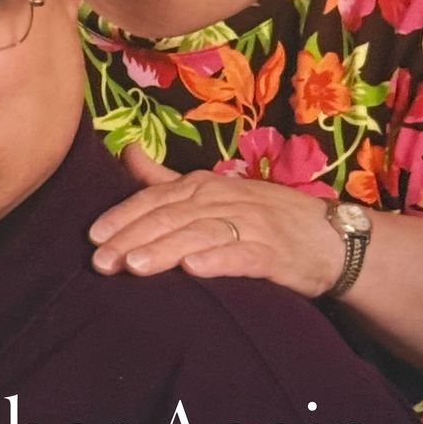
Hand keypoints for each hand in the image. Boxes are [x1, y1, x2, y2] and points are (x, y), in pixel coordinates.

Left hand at [89, 145, 344, 297]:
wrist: (330, 236)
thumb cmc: (262, 214)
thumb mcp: (212, 190)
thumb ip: (166, 179)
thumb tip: (126, 152)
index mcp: (204, 186)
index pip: (155, 199)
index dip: (123, 216)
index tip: (92, 237)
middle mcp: (223, 199)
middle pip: (170, 218)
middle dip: (132, 238)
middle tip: (100, 261)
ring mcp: (250, 224)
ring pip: (199, 235)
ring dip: (166, 250)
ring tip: (135, 267)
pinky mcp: (273, 253)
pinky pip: (242, 255)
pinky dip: (218, 261)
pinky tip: (194, 271)